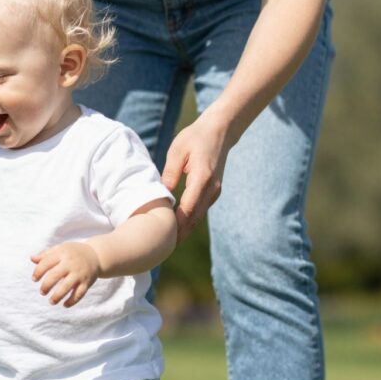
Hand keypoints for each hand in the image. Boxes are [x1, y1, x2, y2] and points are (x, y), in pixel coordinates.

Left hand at [30, 242, 99, 306]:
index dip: (38, 272)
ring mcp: (79, 274)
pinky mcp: (86, 282)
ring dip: (57, 296)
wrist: (96, 255)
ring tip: (51, 301)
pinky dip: (72, 301)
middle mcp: (71, 264)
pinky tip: (64, 305)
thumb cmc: (73, 252)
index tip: (34, 279)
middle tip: (42, 292)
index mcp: (62, 254)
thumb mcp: (60, 249)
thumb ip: (46, 254)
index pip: (46, 263)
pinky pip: (79, 294)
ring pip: (66, 287)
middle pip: (55, 276)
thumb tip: (32, 259)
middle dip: (46, 286)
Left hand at [161, 112, 231, 242]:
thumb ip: (169, 173)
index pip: (188, 209)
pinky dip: (188, 222)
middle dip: (178, 234)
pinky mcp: (213, 193)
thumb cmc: (195, 138)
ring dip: (183, 231)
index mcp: (202, 178)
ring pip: (197, 217)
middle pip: (193, 218)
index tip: (162, 237)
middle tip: (160, 248)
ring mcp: (214, 192)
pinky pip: (199, 211)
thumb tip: (161, 195)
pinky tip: (175, 230)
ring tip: (165, 244)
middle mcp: (211, 189)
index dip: (176, 225)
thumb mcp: (177, 151)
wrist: (220, 131)